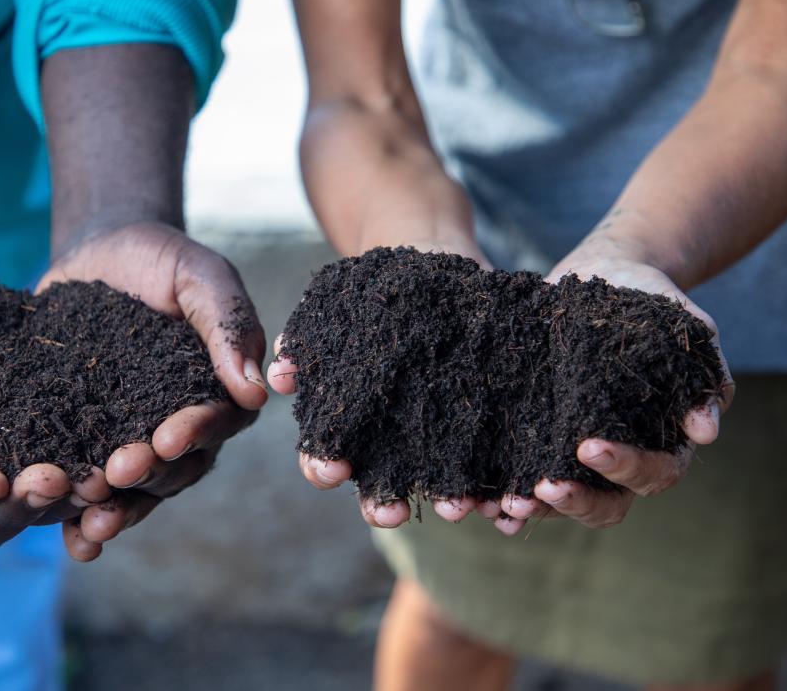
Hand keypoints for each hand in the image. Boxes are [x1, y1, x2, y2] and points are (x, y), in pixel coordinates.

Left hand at [36, 221, 266, 560]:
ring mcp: (135, 438)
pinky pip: (91, 488)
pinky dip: (81, 519)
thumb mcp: (199, 274)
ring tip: (90, 526)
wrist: (98, 251)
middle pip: (177, 468)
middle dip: (148, 476)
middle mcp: (183, 424)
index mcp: (217, 390)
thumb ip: (227, 323)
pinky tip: (69, 540)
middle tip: (116, 474)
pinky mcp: (90, 442)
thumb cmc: (160, 257)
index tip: (167, 440)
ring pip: (137, 489)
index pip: (216, 422)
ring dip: (118, 511)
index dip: (195, 434)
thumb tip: (257, 392)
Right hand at [268, 236, 492, 528]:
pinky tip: (508, 501)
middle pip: (379, 490)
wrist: (436, 272)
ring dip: (445, 502)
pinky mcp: (485, 434)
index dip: (324, 467)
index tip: (334, 471)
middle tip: (392, 514)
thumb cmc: (374, 297)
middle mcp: (389, 446)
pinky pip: (493, 470)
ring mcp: (437, 445)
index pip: (327, 458)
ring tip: (458, 507)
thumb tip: (278, 376)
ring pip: (438, 487)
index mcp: (347, 426)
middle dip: (382, 507)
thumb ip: (304, 344)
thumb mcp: (334, 312)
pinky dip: (499, 490)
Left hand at [492, 248, 735, 533]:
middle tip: (542, 488)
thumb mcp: (685, 328)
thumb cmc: (653, 300)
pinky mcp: (541, 437)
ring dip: (534, 509)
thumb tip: (705, 431)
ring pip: (562, 501)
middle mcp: (622, 458)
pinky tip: (482, 503)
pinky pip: (524, 477)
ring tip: (506, 506)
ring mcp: (577, 453)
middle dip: (575, 501)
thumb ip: (703, 375)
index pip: (653, 474)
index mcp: (664, 441)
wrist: (607, 273)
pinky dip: (504, 496)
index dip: (624, 468)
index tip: (588, 446)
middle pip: (607, 505)